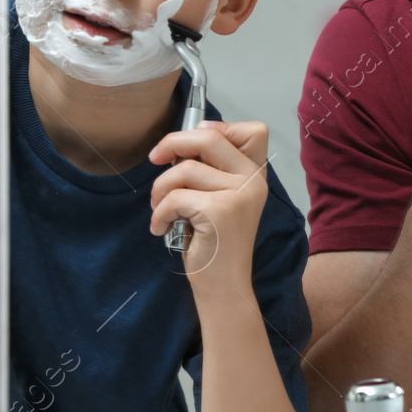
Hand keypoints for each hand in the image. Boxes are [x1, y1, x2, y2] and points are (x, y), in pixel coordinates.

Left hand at [148, 120, 271, 294]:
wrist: (224, 285)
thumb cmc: (216, 243)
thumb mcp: (222, 199)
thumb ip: (213, 171)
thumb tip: (180, 144)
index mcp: (256, 175)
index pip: (252, 131)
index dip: (218, 127)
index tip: (191, 146)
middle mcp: (254, 181)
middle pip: (210, 138)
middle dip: (173, 143)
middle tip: (155, 159)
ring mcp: (240, 194)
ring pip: (184, 170)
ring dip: (160, 189)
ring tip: (160, 209)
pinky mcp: (220, 211)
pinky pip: (175, 197)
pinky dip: (159, 212)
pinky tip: (162, 227)